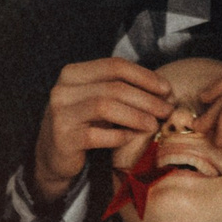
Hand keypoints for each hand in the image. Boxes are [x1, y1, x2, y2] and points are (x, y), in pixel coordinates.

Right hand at [34, 60, 171, 201]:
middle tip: (166, 110)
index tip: (167, 89)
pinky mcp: (63, 139)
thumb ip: (123, 90)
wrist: (54, 155)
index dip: (144, 76)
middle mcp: (63, 90)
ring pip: (105, 107)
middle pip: (114, 87)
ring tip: (154, 124)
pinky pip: (97, 135)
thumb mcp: (99, 101)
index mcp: (73, 73)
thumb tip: (165, 91)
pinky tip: (131, 138)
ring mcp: (61, 114)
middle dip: (146, 99)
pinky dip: (118, 136)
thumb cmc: (85, 124)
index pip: (115, 66)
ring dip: (136, 115)